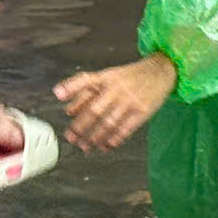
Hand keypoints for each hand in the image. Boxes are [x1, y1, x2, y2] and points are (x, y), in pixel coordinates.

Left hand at [55, 54, 177, 151]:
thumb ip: (88, 91)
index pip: (86, 80)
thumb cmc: (130, 77)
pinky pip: (125, 129)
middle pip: (95, 109)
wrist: (160, 71)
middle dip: (80, 126)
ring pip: (108, 123)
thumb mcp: (109, 76)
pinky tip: (106, 146)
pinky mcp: (142, 112)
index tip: (58, 94)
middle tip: (71, 137)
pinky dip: (113, 140)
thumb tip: (69, 110)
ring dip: (95, 137)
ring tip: (85, 146)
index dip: (71, 87)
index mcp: (106, 77)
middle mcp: (116, 88)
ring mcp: (130, 100)